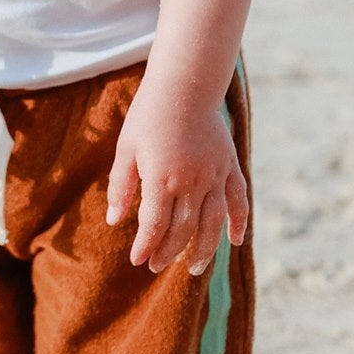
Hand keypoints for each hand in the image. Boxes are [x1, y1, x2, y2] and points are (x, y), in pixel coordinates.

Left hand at [106, 79, 248, 274]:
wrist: (185, 84)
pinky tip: (235, 242)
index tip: (138, 260)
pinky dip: (239, 222)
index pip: (155, 225)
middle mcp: (192, 181)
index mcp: (162, 178)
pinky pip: (238, 200)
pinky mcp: (230, 166)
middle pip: (183, 229)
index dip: (146, 246)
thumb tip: (115, 221)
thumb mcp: (126, 149)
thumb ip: (122, 187)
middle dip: (169, 252)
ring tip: (194, 268)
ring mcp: (215, 175)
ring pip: (213, 223)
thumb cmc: (149, 115)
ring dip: (205, 249)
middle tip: (156, 266)